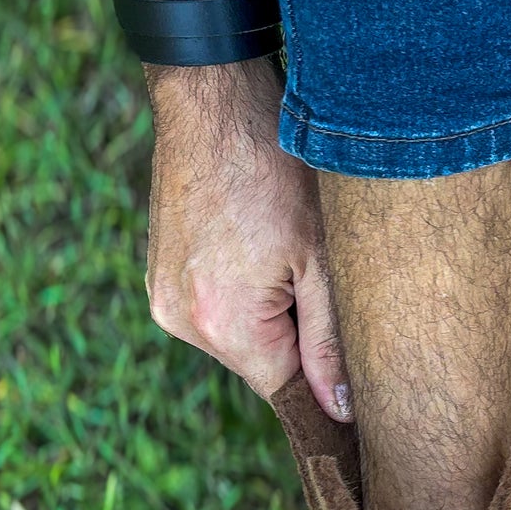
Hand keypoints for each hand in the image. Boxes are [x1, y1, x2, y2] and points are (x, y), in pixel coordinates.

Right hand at [143, 57, 349, 412]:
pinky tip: (257, 238)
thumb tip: (338, 411)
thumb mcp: (324, 257)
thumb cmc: (278, 167)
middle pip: (262, 363)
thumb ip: (330, 343)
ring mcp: (161, 297)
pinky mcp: (158, 273)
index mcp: (224, 323)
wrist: (214, 98)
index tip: (353, 370)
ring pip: (239, 333)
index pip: (286, 392)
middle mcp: (180, 321)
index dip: (325, 385)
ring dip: (271, 308)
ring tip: (284, 245)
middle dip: (299, 334)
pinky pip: (214, 305)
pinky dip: (242, 287)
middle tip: (321, 272)